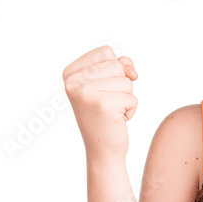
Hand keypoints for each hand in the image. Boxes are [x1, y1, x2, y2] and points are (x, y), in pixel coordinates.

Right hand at [62, 44, 138, 162]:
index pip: (106, 51)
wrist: (102, 150)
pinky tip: (116, 120)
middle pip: (117, 65)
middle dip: (121, 85)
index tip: (102, 90)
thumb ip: (120, 65)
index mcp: (70, 72)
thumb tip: (131, 70)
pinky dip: (131, 110)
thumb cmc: (106, 115)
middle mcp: (73, 81)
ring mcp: (86, 93)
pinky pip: (132, 98)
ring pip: (126, 81)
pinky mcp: (103, 105)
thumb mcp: (108, 83)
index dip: (114, 70)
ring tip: (111, 111)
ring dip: (126, 97)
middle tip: (108, 103)